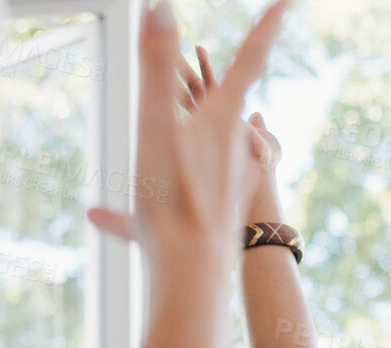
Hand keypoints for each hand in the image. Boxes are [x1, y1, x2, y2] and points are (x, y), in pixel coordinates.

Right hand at [86, 1, 286, 265]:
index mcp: (223, 121)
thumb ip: (157, 69)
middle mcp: (232, 148)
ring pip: (206, 146)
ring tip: (176, 123)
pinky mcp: (210, 211)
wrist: (193, 277)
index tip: (290, 1)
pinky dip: (159, 185)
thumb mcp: (157, 127)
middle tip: (221, 56)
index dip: (268, 25)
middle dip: (217, 79)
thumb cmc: (175, 202)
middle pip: (228, 101)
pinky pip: (182, 188)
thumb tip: (160, 7)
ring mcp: (223, 180)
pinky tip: (99, 214)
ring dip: (186, 131)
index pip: (250, 59)